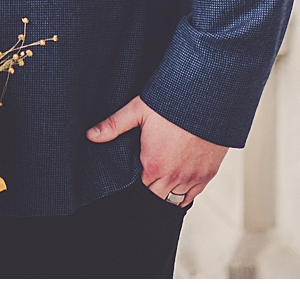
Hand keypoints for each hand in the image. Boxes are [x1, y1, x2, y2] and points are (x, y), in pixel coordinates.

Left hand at [86, 96, 227, 206]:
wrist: (208, 98)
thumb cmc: (173, 103)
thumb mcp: (138, 110)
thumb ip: (113, 126)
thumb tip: (90, 135)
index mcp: (154, 165)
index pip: (141, 188)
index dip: (138, 180)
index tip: (138, 169)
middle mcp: (174, 177)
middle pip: (157, 198)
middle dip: (151, 188)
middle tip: (149, 171)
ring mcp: (194, 178)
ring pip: (177, 200)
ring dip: (169, 192)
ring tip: (164, 175)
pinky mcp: (209, 175)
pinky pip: (194, 195)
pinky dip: (186, 191)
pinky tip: (180, 178)